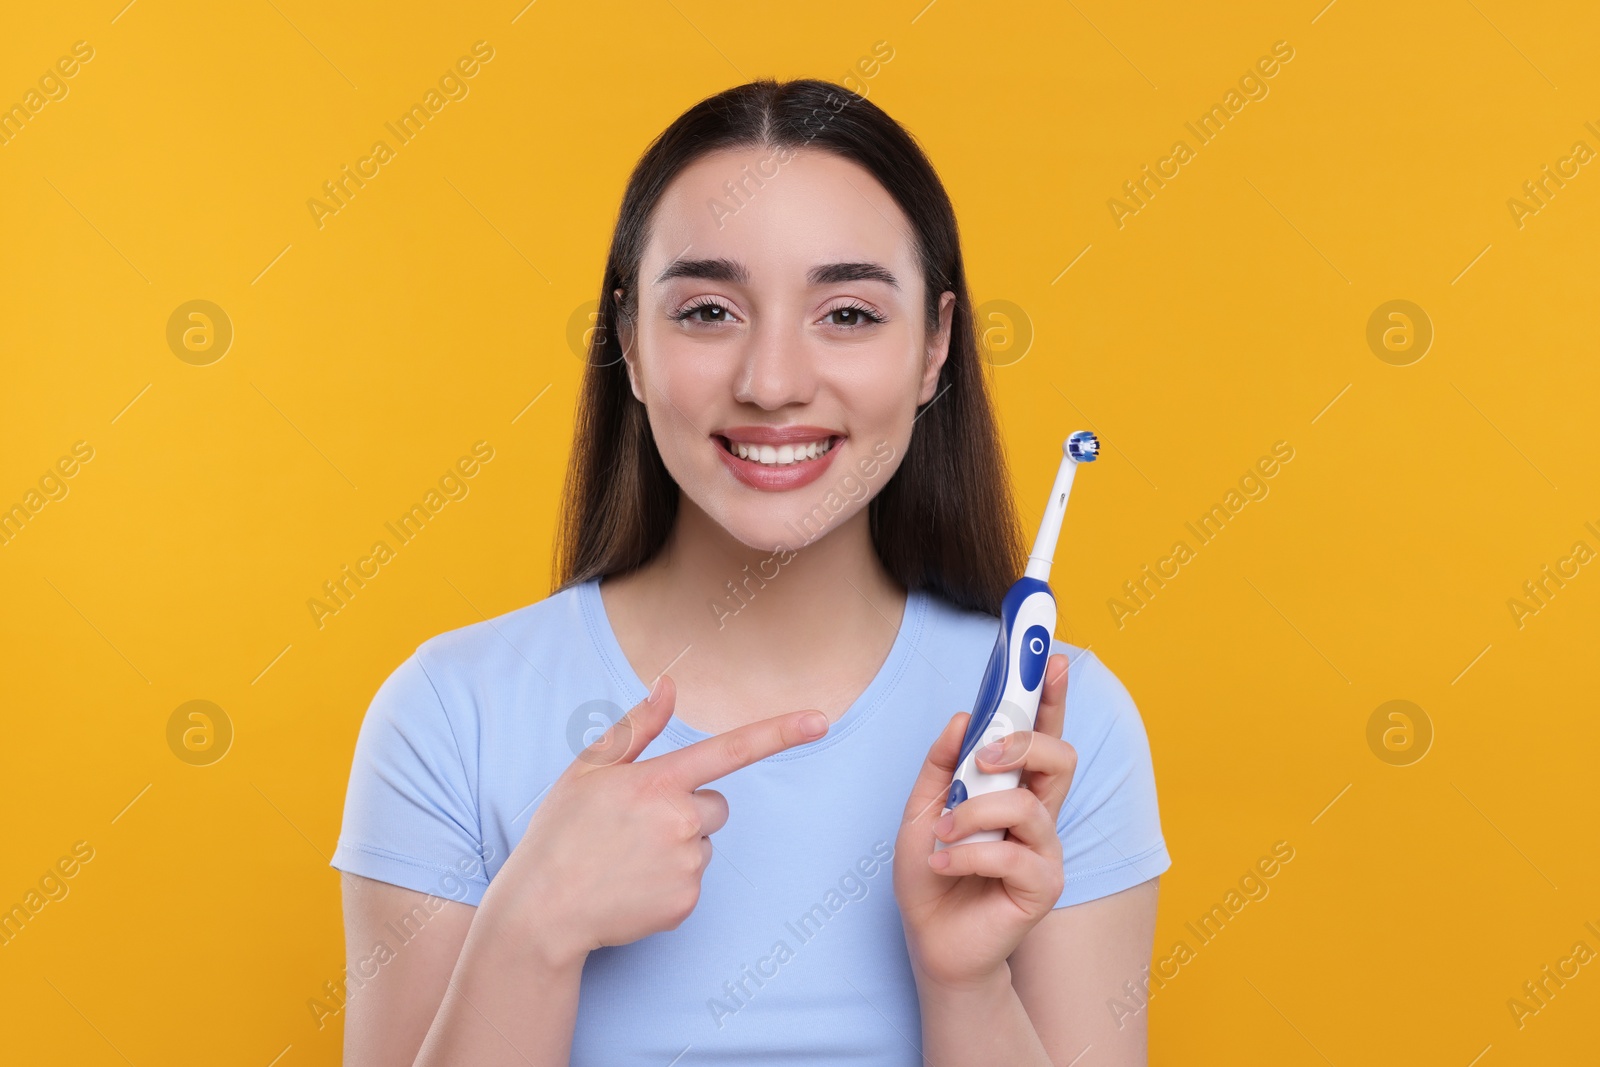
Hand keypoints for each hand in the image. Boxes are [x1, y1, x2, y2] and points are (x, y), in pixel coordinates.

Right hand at [487, 676, 828, 964]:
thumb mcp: (589, 770)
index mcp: (658, 781)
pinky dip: (670, 881)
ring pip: (704, 842)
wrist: (542, 912)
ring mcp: (687, 864)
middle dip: (687, 810)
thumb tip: (669, 683)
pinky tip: (632, 885)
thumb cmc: (560, 834)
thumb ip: (637, 726)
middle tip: (635, 828)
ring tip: (628, 859)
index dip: (780, 732)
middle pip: (715, 805)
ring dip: (677, 846)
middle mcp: (680, 820)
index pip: (731, 749)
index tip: (821, 720)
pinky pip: (694, 879)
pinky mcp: (687, 901)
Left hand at [892, 653, 1076, 989]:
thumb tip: (962, 718)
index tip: (1050, 657)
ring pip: (1029, 805)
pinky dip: (968, 855)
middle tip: (984, 755)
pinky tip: (944, 866)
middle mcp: (1039, 815)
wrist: (931, 940)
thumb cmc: (932, 872)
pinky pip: (1011, 854)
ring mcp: (1045, 850)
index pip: (1042, 734)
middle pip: (1060, 757)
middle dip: (1024, 744)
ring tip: (944, 834)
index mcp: (1014, 788)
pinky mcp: (1043, 886)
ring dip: (976, 812)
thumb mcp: (923, 808)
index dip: (1050, 696)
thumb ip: (942, 763)